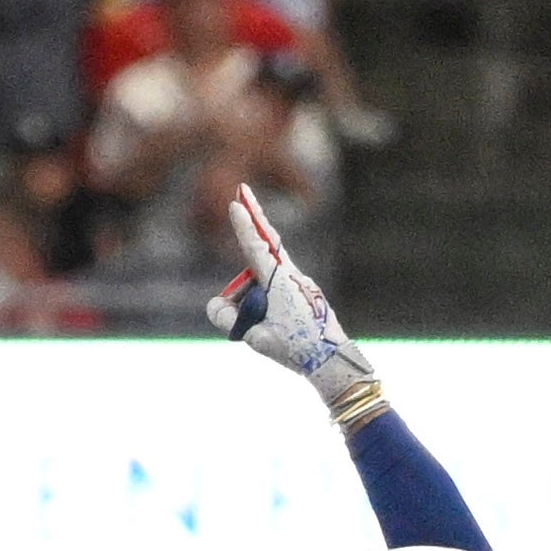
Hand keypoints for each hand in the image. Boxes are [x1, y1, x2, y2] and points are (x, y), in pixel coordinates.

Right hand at [205, 183, 371, 404]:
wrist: (332, 360)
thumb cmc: (296, 350)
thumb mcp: (256, 338)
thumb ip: (229, 319)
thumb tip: (219, 306)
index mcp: (279, 283)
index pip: (256, 248)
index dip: (244, 226)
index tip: (236, 204)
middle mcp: (290, 276)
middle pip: (266, 241)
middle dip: (253, 217)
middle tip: (243, 191)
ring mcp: (297, 282)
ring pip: (264, 275)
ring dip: (251, 296)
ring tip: (262, 330)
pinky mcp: (301, 291)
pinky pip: (275, 285)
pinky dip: (264, 296)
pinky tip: (271, 323)